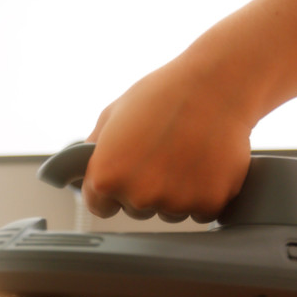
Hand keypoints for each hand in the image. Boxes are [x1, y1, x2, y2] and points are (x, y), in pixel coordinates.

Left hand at [82, 60, 253, 222]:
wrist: (216, 84)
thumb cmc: (164, 94)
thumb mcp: (112, 116)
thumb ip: (93, 152)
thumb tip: (80, 175)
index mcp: (107, 176)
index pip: (100, 206)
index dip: (112, 189)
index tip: (125, 175)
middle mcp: (139, 195)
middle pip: (137, 210)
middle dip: (146, 189)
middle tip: (162, 153)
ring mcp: (176, 202)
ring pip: (170, 212)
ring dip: (176, 193)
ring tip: (186, 153)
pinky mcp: (210, 203)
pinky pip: (201, 211)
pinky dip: (205, 192)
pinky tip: (205, 162)